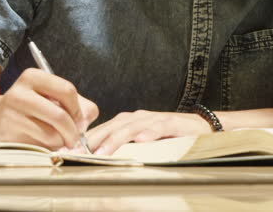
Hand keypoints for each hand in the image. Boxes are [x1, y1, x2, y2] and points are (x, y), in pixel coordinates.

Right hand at [0, 68, 98, 149]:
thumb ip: (77, 105)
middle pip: (61, 115)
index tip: (79, 120)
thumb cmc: (30, 109)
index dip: (78, 110)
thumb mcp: (51, 98)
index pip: (67, 90)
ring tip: (56, 139)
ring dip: (60, 142)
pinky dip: (48, 149)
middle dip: (73, 131)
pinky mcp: (10, 134)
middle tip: (74, 138)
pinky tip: (43, 143)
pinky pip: (40, 146)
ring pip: (52, 134)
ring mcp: (13, 114)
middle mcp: (20, 92)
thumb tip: (85, 121)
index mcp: (33, 77)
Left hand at [84, 110, 211, 154]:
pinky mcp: (173, 123)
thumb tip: (98, 155)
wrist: (199, 126)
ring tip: (105, 151)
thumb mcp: (141, 139)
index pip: (104, 128)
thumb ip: (122, 144)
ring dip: (117, 139)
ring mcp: (155, 119)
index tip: (73, 151)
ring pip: (132, 127)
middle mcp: (139, 117)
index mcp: (128, 121)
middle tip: (82, 153)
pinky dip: (150, 133)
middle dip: (96, 140)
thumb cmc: (167, 134)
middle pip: (114, 127)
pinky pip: (160, 127)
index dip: (88, 140)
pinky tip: (142, 140)